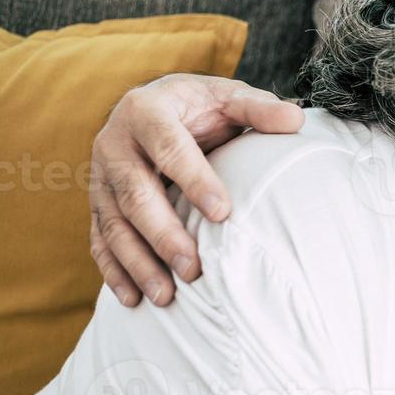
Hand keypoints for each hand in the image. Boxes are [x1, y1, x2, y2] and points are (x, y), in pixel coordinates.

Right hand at [90, 74, 304, 305]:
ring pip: (114, 224)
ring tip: (165, 297)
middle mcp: (115, 144)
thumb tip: (295, 120)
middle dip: (163, 235)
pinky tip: (134, 298)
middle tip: (193, 270)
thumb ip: (258, 108)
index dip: (194, 180)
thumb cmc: (199, 105)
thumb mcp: (227, 96)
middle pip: (135, 194)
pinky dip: (114, 270)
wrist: (154, 105)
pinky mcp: (99, 202)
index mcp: (146, 111)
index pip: (169, 148)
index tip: (222, 213)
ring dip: (137, 263)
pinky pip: (100, 239)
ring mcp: (102, 177)